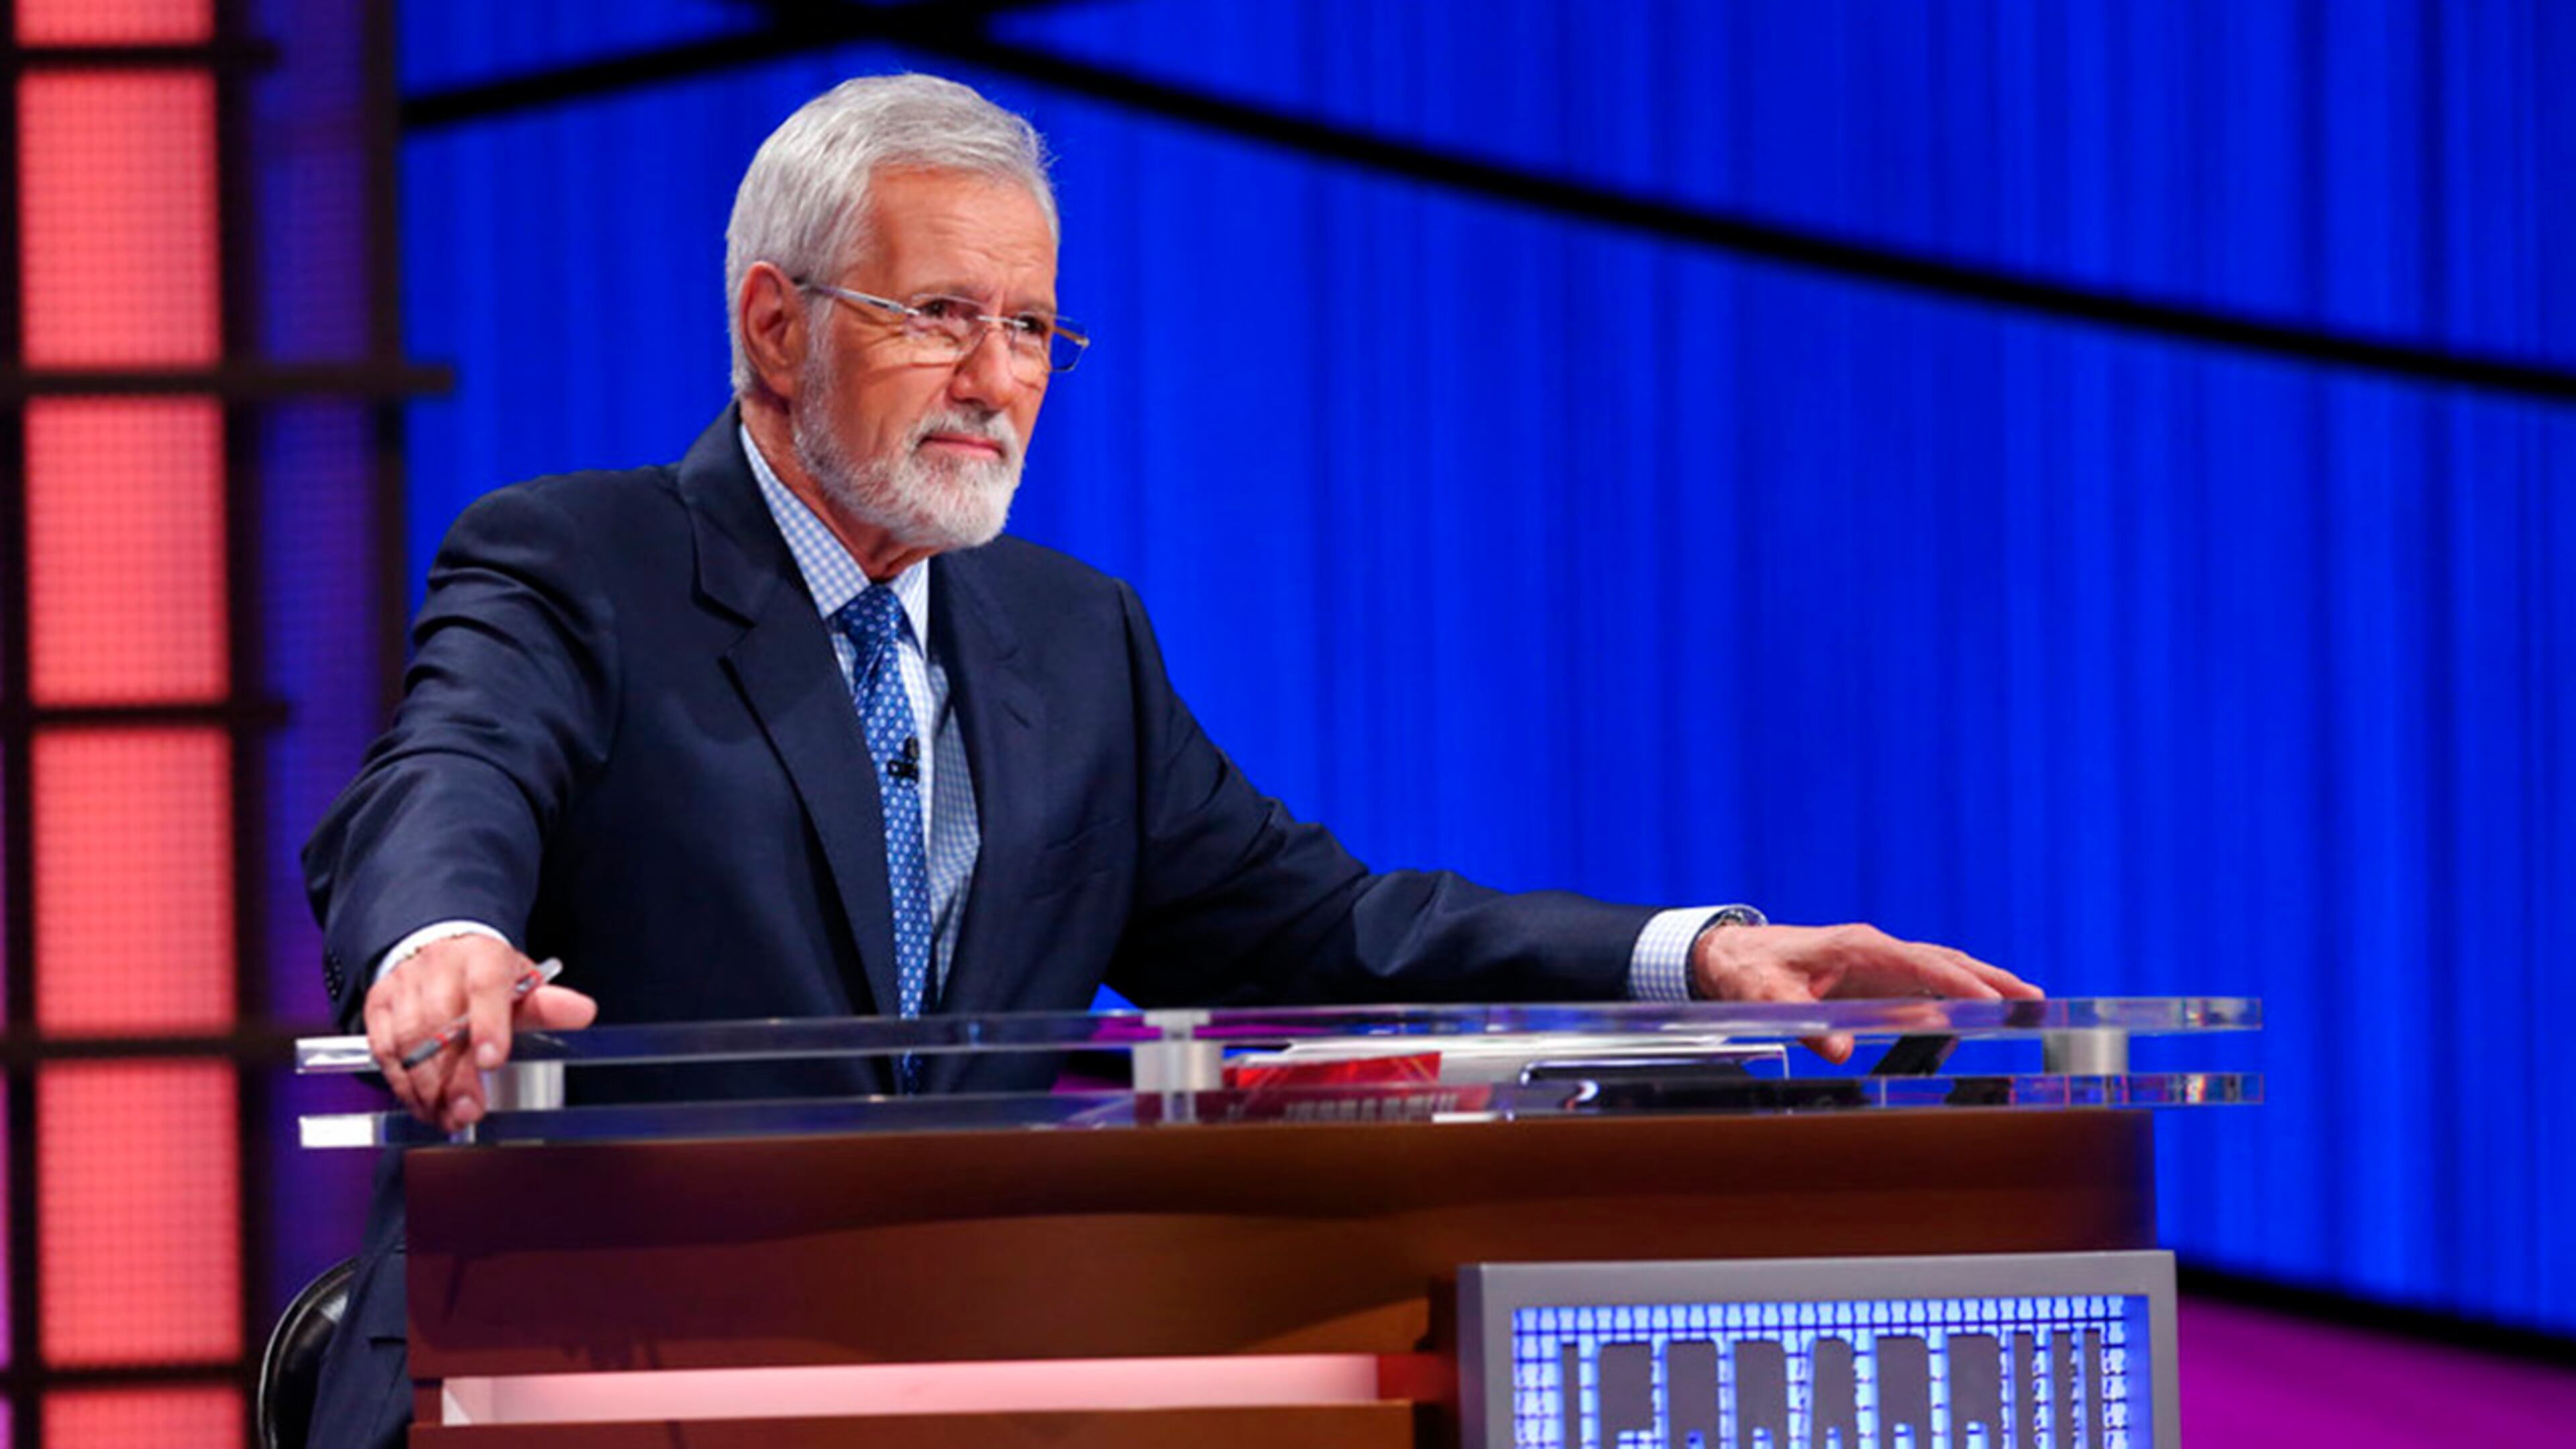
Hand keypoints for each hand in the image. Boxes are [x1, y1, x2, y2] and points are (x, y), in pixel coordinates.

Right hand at [362, 935, 598, 1131]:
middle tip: (470, 1112)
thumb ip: (548, 1005)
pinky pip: (385, 1051)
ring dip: (429, 1088)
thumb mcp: (522, 984)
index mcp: (481, 956)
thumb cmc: (486, 977)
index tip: (492, 1061)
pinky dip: (404, 1086)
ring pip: (408, 1042)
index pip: (485, 986)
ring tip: (451, 1118)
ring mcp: (404, 986)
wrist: (439, 951)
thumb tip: (582, 1012)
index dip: (488, 1024)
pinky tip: (425, 1107)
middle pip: (440, 1025)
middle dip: (454, 1076)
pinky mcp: (378, 1006)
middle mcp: (438, 968)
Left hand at [1690, 922, 2039, 1064]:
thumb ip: (1803, 1024)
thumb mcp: (1766, 997)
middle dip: (1993, 979)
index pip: (1924, 965)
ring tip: (2024, 1004)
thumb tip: (1843, 1052)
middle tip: (2036, 1001)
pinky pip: (1924, 982)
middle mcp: (1877, 950)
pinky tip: (1972, 1015)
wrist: (1732, 954)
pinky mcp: (1875, 975)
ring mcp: (1879, 961)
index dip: (1962, 985)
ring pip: (1941, 969)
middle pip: (1947, 962)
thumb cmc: (1750, 971)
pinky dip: (1955, 994)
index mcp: (1860, 949)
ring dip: (1982, 984)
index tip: (1997, 1002)